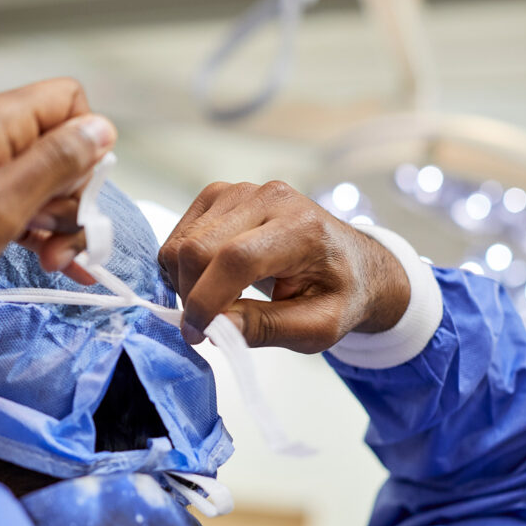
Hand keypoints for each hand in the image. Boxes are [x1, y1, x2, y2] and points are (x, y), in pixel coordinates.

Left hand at [0, 78, 116, 285]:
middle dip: (74, 197)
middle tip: (61, 240)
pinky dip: (39, 231)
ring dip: (58, 223)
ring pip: (44, 182)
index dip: (87, 146)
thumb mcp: (1, 204)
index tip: (78, 192)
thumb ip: (55, 164)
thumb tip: (100, 129)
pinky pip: (20, 203)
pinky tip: (54, 262)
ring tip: (52, 262)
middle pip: (61, 148)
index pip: (69, 102)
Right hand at [157, 180, 409, 351]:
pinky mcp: (218, 195)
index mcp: (302, 228)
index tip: (199, 334)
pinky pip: (178, 236)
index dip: (208, 300)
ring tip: (216, 301)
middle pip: (198, 248)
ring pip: (181, 244)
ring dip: (185, 283)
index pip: (236, 258)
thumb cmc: (337, 294)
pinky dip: (181, 268)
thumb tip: (215, 328)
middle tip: (209, 325)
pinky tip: (210, 280)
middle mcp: (269, 198)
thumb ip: (268, 328)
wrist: (348, 261)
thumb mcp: (318, 327)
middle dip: (192, 295)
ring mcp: (239, 191)